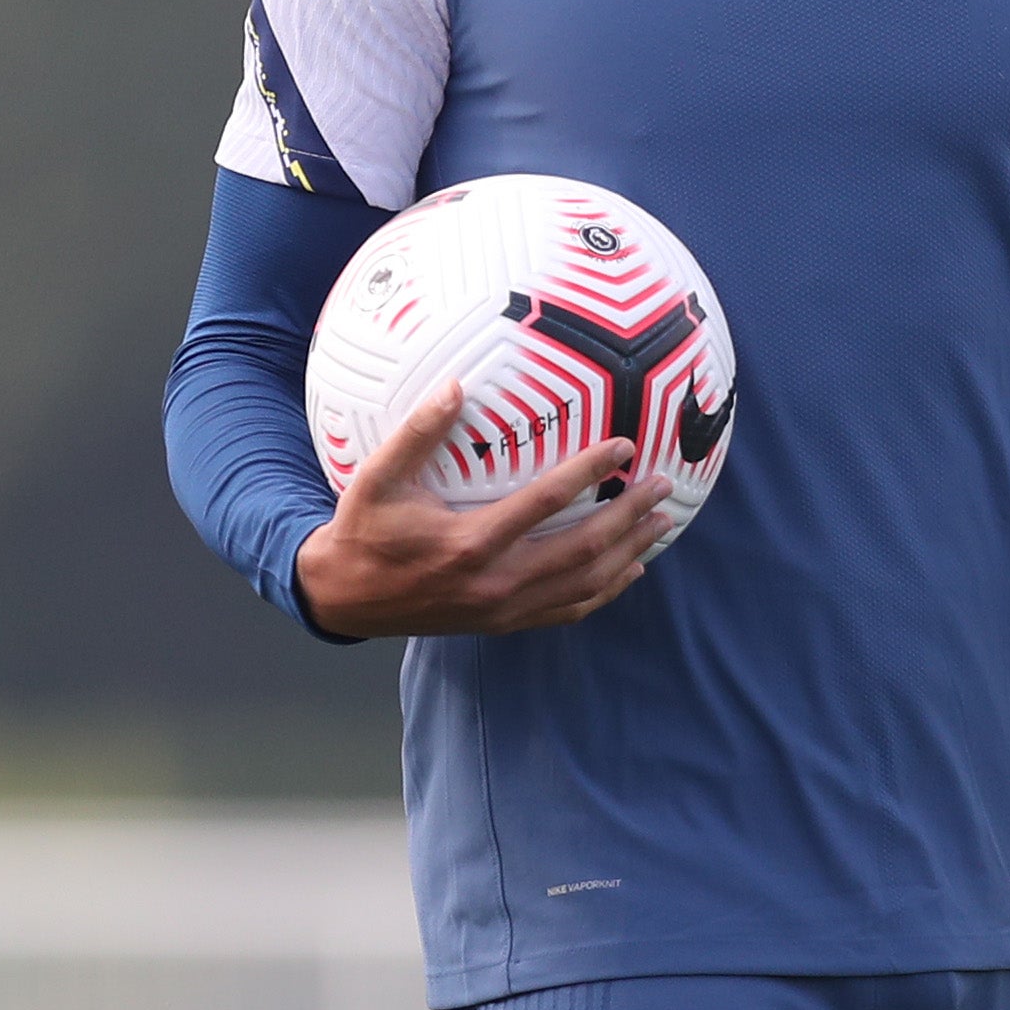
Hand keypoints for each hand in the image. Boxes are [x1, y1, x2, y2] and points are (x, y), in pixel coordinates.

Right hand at [292, 382, 673, 637]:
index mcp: (469, 542)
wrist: (346, 597)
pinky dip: (605, 590)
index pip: (546, 501)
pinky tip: (629, 569)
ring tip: (661, 524)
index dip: (589, 471)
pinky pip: (567, 610)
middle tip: (663, 486)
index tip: (624, 447)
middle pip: (581, 548)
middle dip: (628, 516)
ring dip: (627, 552)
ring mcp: (503, 608)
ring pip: (583, 583)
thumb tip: (457, 385)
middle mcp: (494, 581)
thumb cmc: (364, 530)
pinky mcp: (504, 623)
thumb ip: (418, 432)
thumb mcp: (377, 476)